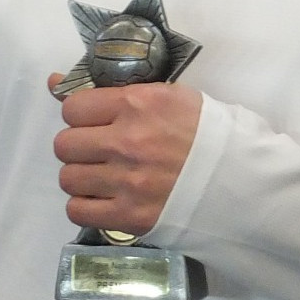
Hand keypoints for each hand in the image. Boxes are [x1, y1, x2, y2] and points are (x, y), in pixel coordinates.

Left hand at [50, 76, 201, 236]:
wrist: (246, 183)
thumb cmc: (212, 134)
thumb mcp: (172, 98)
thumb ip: (114, 91)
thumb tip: (52, 82)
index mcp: (138, 105)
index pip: (73, 108)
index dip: (81, 116)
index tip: (95, 123)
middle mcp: (127, 142)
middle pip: (65, 145)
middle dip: (79, 147)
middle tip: (100, 152)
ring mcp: (126, 182)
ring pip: (68, 178)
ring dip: (82, 178)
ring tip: (104, 178)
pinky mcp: (130, 217)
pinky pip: (78, 211)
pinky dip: (86, 206)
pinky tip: (106, 200)